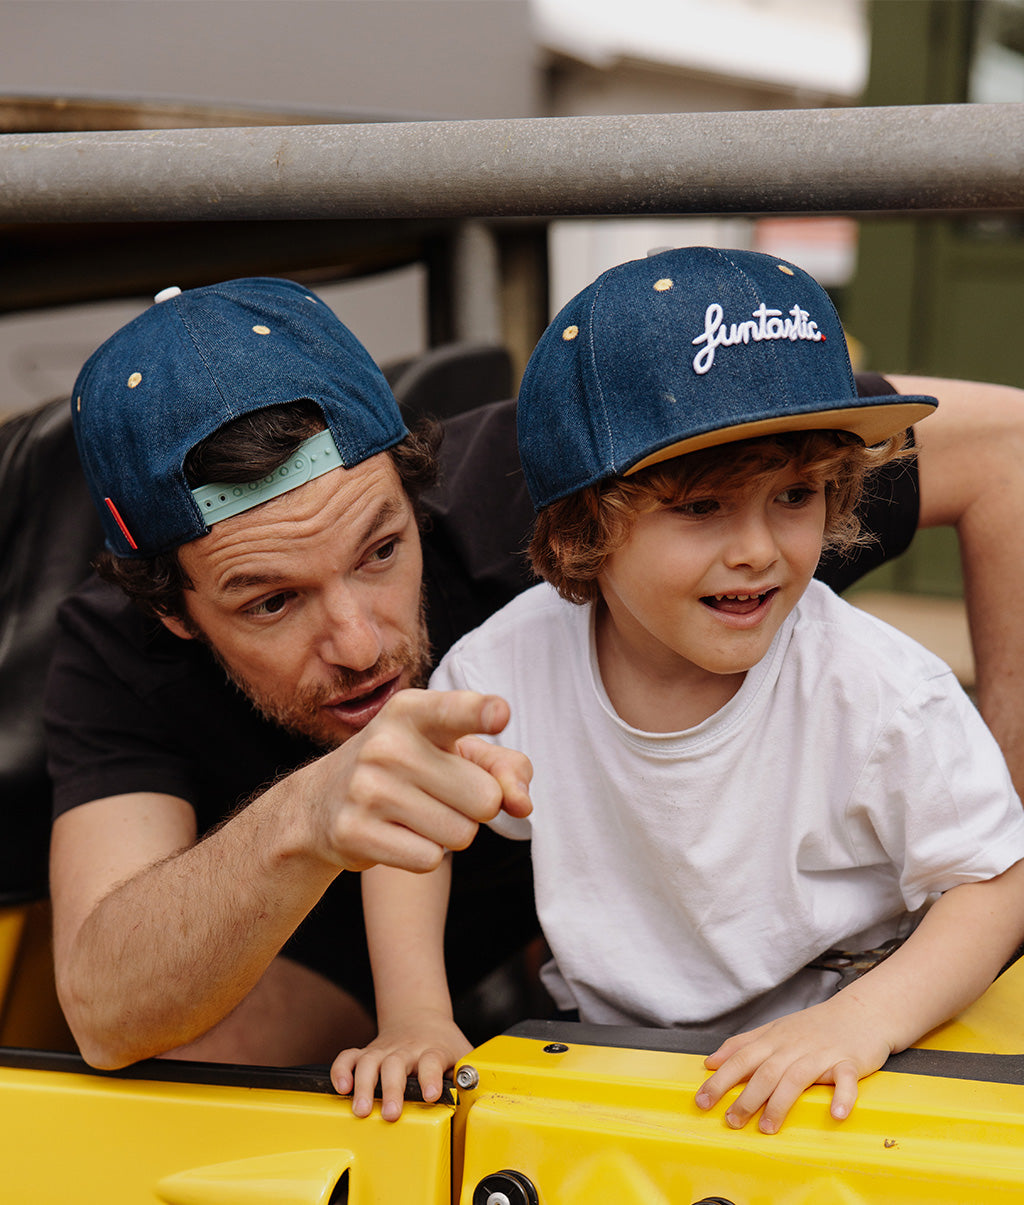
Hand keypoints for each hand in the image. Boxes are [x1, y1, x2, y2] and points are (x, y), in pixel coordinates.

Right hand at [301, 689, 531, 873]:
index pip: (455, 710)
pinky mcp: (354, 832)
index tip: (500, 715)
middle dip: (476, 807)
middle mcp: (387, 744)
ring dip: (451, 832)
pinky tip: (397, 834)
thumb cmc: (408, 768)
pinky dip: (425, 854)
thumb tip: (522, 803)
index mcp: (412, 711)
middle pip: (485, 798)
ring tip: (417, 813)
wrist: (320, 802)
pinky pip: (430, 859)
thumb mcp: (453, 750)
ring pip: (462, 834)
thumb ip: (503, 767)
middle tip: (439, 794)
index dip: (481, 712)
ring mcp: (366, 789)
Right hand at [331, 1010, 471, 1120]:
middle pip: (396, 1063)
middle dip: (391, 1089)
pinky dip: (341, 1070)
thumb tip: (478, 1099)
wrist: (422, 1018)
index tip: (431, 1095)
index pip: (431, 1060)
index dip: (430, 1077)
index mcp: (433, 1051)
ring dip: (363, 1085)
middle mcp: (407, 1049)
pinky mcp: (368, 1053)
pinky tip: (340, 1088)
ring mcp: (385, 1050)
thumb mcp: (463, 1056)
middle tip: (390, 1113)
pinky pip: (349, 1056)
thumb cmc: (443, 1046)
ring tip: (360, 1110)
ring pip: (370, 1061)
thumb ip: (471, 1076)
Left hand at [694, 993, 892, 1133]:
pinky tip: (836, 1114)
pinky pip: (845, 1079)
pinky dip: (842, 1096)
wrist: (859, 1012)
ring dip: (780, 1103)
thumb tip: (711, 1062)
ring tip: (768, 1128)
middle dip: (746, 1097)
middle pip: (765, 1071)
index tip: (702, 1100)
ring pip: (796, 1077)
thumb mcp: (774, 1030)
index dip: (721, 1079)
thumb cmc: (814, 1026)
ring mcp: (821, 1054)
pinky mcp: (849, 1062)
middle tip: (731, 1121)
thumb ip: (742, 1045)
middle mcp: (794, 1046)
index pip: (742, 1058)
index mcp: (774, 1039)